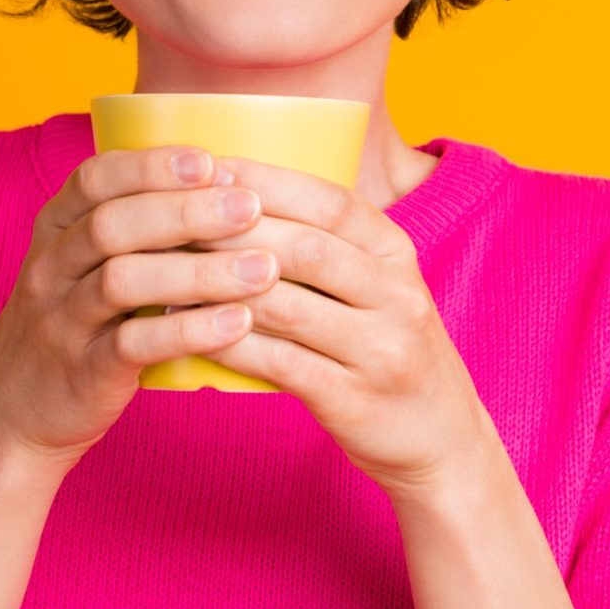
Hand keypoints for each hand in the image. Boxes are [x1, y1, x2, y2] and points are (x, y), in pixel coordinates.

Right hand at [0, 144, 281, 472]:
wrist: (15, 413)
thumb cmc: (75, 322)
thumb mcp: (83, 263)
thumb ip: (135, 224)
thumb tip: (228, 182)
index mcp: (56, 228)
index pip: (95, 179)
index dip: (152, 166)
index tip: (213, 162)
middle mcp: (51, 267)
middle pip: (113, 225)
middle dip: (187, 211)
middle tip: (251, 207)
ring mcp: (62, 321)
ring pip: (124, 282)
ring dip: (200, 271)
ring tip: (264, 268)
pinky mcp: (82, 372)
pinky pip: (133, 345)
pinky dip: (188, 331)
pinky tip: (237, 322)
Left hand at [185, 155, 496, 496]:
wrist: (442, 440)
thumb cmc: (388, 350)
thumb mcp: (379, 286)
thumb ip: (328, 246)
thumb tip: (235, 195)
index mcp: (397, 254)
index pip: (330, 202)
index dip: (267, 181)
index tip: (209, 168)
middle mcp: (397, 296)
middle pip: (306, 248)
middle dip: (233, 231)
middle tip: (172, 221)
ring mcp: (381, 351)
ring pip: (286, 306)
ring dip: (219, 288)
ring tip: (166, 274)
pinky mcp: (355, 400)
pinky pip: (280, 363)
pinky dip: (229, 343)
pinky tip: (188, 330)